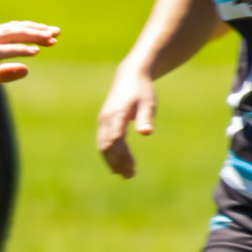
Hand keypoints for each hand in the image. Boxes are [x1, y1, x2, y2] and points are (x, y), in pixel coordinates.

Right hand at [0, 21, 59, 104]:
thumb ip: (3, 73)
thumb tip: (26, 69)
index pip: (11, 33)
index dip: (31, 33)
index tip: (49, 37)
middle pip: (13, 29)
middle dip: (36, 29)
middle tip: (56, 32)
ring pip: (9, 35)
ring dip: (31, 35)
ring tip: (50, 39)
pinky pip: (0, 51)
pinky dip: (18, 49)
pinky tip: (34, 52)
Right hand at [96, 63, 157, 177]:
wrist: (129, 76)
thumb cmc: (142, 90)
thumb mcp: (148, 102)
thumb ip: (146, 117)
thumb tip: (146, 133)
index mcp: (116, 114)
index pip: (115, 140)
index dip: (122, 156)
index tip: (133, 168)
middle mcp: (106, 119)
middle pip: (107, 146)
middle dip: (117, 163)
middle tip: (131, 175)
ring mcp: (103, 122)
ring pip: (103, 147)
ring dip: (113, 162)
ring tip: (127, 175)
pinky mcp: (104, 124)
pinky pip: (103, 143)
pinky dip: (109, 156)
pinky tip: (119, 166)